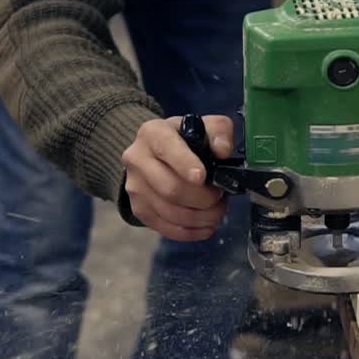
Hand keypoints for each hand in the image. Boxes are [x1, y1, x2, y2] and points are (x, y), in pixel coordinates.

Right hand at [121, 115, 233, 241]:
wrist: (155, 155)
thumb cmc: (186, 140)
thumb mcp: (205, 126)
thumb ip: (219, 131)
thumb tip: (223, 150)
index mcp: (153, 133)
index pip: (167, 149)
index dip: (185, 165)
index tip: (202, 178)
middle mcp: (137, 159)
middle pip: (171, 189)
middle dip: (203, 198)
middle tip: (220, 197)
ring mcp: (135, 187)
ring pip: (170, 212)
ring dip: (201, 218)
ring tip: (217, 212)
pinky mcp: (139, 209)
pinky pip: (166, 228)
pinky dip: (191, 232)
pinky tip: (206, 226)